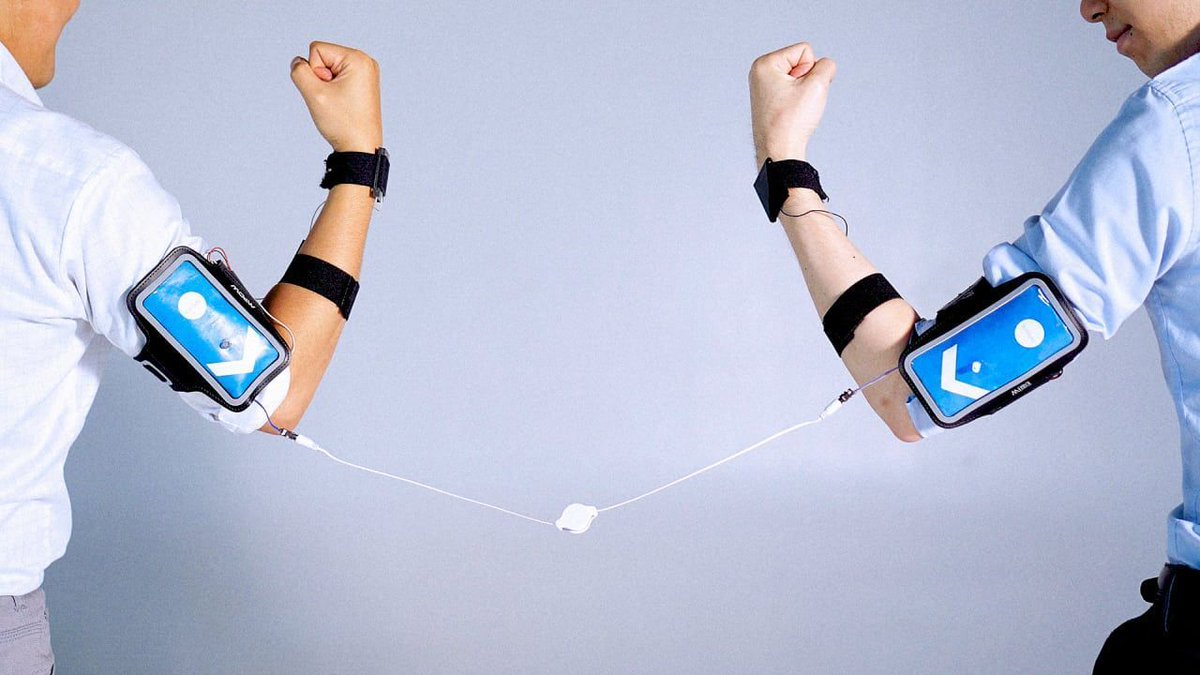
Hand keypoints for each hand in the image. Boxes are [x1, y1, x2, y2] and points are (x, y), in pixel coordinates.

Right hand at [290, 41, 382, 152]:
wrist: (360, 147)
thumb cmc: (343, 123)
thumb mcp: (313, 93)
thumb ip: (299, 71)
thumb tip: (298, 61)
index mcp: (358, 59)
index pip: (316, 49)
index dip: (315, 72)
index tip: (329, 92)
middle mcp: (365, 61)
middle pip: (323, 57)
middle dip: (321, 78)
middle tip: (335, 100)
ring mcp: (366, 73)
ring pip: (328, 68)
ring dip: (326, 85)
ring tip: (339, 103)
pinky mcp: (363, 83)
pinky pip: (337, 78)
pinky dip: (334, 90)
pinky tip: (342, 104)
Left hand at [749, 42, 836, 165]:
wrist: (779, 151)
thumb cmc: (791, 121)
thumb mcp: (817, 85)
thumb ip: (827, 66)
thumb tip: (825, 66)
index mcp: (764, 64)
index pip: (805, 50)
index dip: (811, 70)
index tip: (799, 92)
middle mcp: (759, 72)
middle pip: (801, 62)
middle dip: (807, 80)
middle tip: (797, 102)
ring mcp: (763, 86)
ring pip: (799, 77)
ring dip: (804, 91)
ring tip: (794, 108)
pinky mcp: (768, 98)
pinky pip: (793, 89)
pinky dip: (798, 100)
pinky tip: (791, 113)